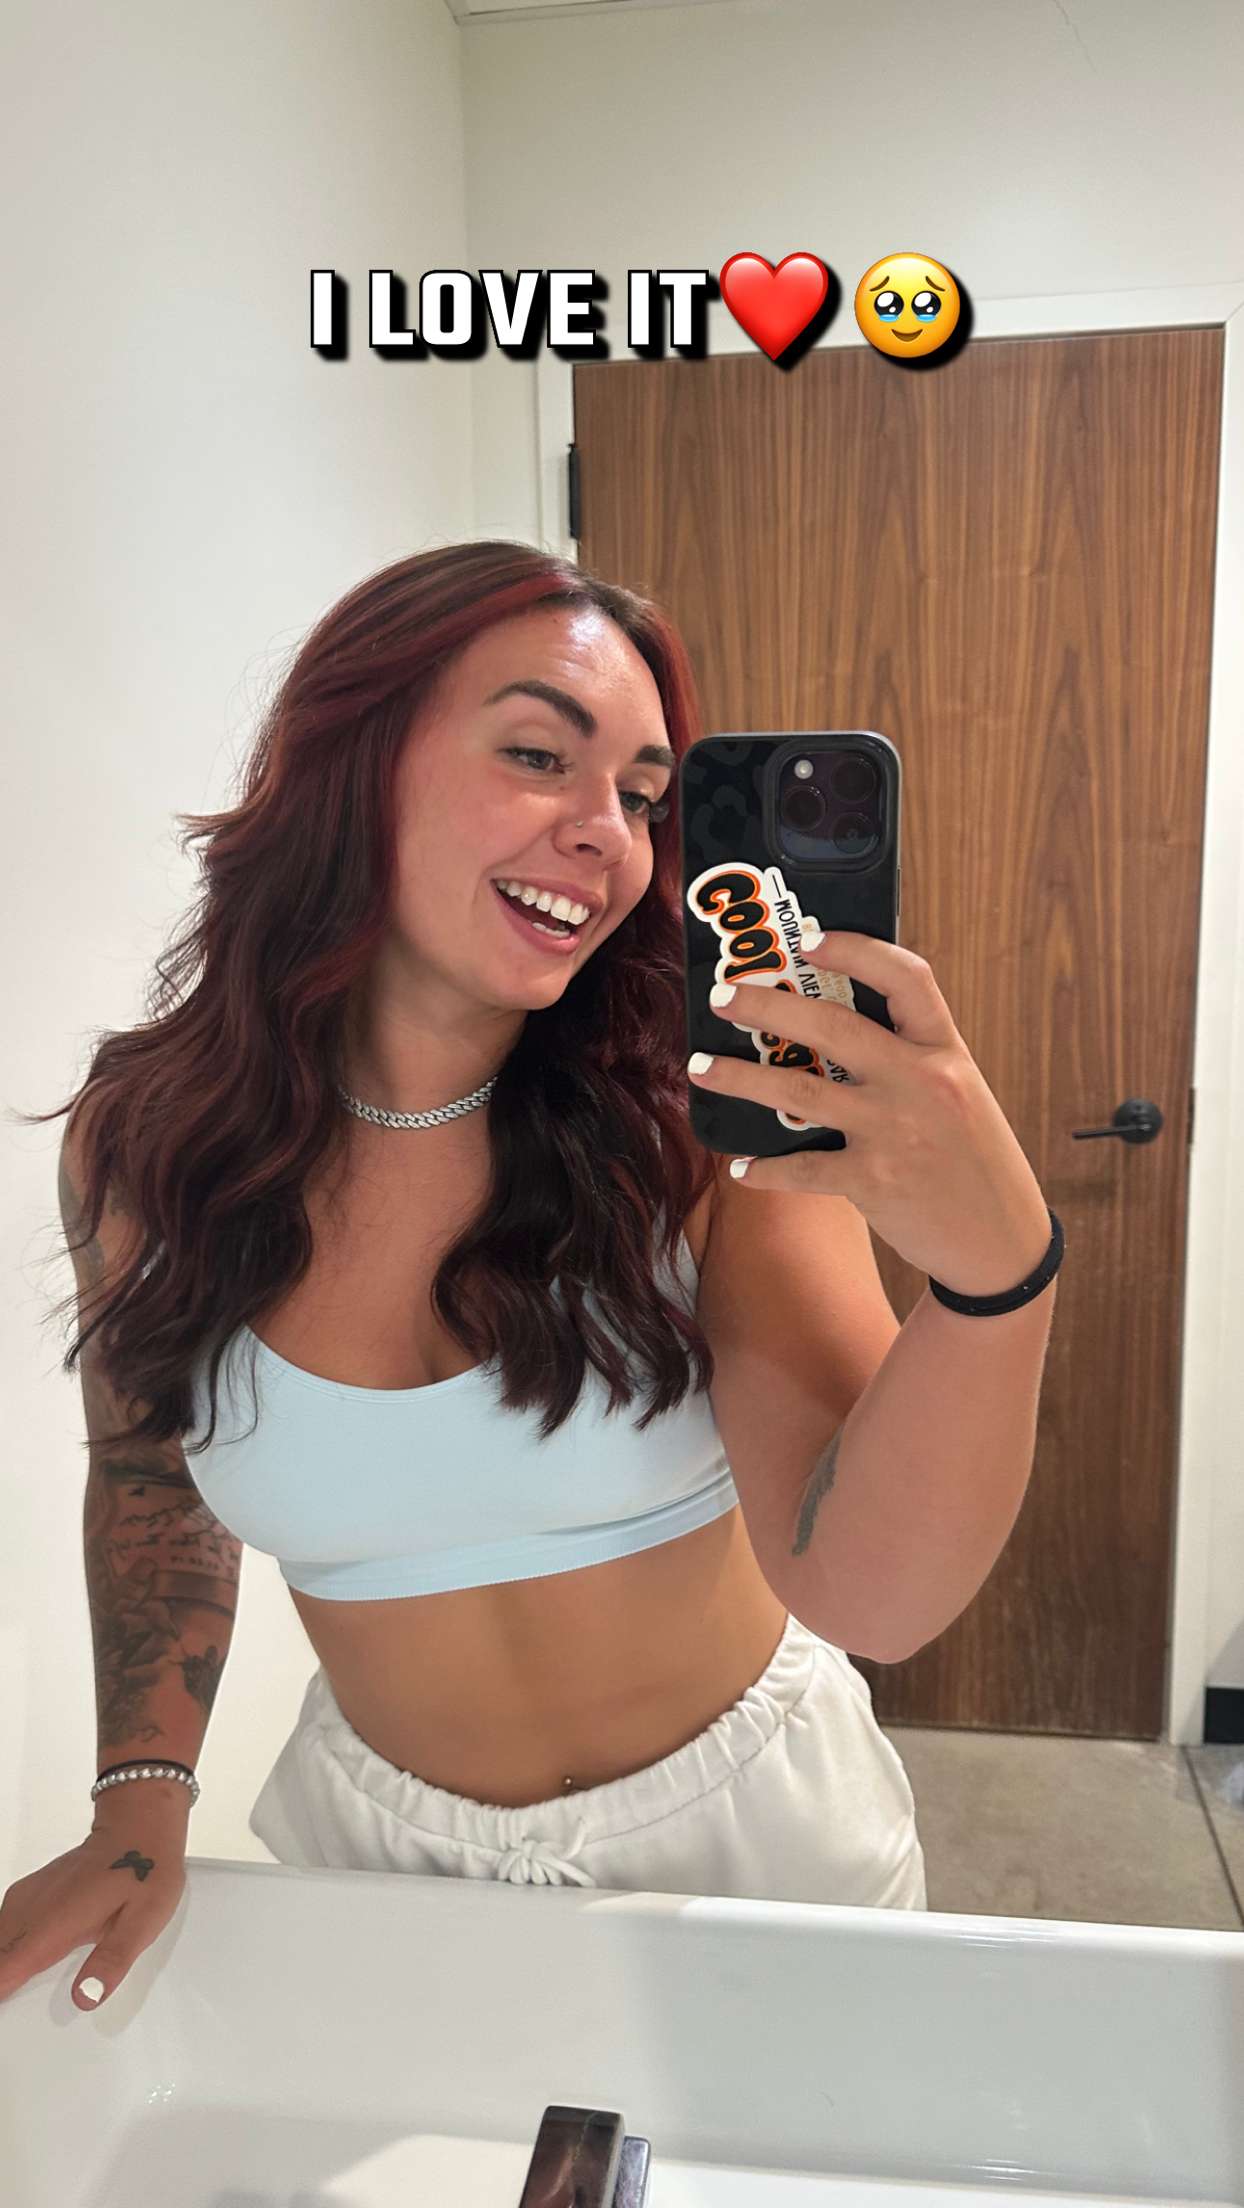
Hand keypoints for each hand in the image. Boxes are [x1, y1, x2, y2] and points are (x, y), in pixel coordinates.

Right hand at [0, 1819, 186, 2012]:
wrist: (139, 1826)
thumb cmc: (144, 1872)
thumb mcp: (143, 1921)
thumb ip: (112, 1960)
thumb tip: (84, 1998)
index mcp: (53, 1926)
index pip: (3, 1972)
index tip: (10, 2022)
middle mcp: (29, 1912)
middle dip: (2, 1982)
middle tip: (20, 2007)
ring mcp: (25, 1899)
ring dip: (5, 1966)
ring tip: (19, 1990)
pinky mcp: (28, 1894)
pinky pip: (3, 1928)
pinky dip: (6, 1949)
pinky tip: (23, 1962)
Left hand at [688, 926, 1051, 1298]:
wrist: (1001, 1242)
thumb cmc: (971, 1158)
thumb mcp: (958, 1091)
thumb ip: (908, 1057)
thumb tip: (830, 1025)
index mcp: (946, 1051)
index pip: (908, 978)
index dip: (856, 950)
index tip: (809, 938)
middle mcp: (922, 1083)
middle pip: (832, 1026)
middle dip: (767, 1006)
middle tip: (721, 996)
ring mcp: (895, 1132)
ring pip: (799, 1093)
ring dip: (739, 1078)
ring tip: (699, 1068)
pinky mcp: (874, 1181)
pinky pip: (802, 1169)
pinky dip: (765, 1170)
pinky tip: (740, 1167)